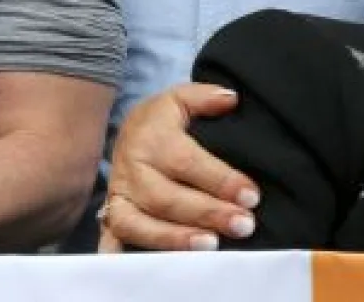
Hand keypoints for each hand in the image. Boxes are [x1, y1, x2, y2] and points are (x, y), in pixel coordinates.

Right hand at [98, 83, 260, 250]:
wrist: (128, 132)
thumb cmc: (164, 120)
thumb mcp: (181, 98)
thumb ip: (206, 97)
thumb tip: (230, 99)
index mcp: (151, 139)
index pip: (187, 162)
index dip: (220, 180)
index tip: (251, 196)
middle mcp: (132, 171)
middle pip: (167, 198)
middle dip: (207, 214)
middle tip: (242, 225)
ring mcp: (119, 198)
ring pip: (139, 224)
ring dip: (174, 239)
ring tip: (211, 246)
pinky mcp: (112, 218)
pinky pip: (114, 240)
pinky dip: (127, 254)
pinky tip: (155, 267)